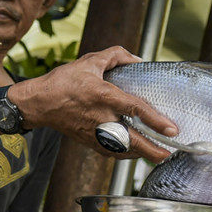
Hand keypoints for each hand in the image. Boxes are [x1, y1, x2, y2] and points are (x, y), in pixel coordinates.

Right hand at [10, 46, 176, 162]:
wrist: (38, 103)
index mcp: (103, 96)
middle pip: (131, 140)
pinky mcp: (88, 140)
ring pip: (122, 149)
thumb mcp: (89, 61)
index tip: (172, 129)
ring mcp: (94, 132)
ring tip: (156, 155)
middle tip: (168, 155)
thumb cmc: (61, 83)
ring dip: (140, 154)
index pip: (135, 109)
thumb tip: (137, 60)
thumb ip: (116, 56)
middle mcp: (101, 117)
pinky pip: (110, 151)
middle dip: (151, 150)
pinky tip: (134, 153)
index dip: (155, 120)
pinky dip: (124, 154)